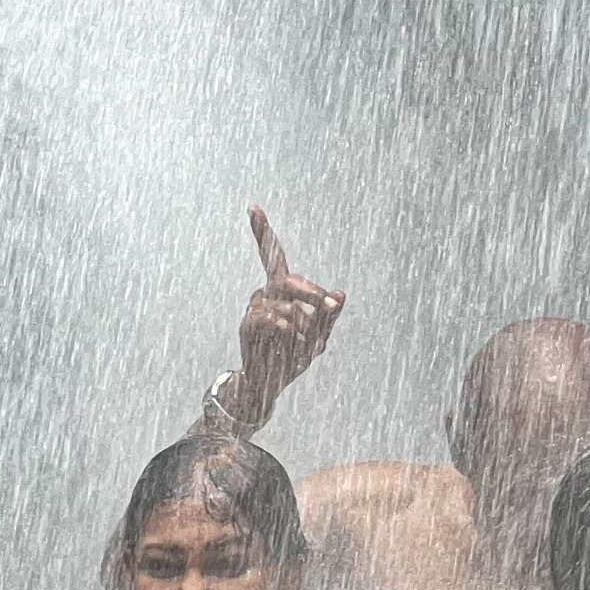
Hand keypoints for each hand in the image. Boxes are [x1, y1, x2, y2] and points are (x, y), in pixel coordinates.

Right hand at [223, 206, 343, 429]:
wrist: (269, 382)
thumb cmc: (295, 354)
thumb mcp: (320, 335)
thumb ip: (329, 315)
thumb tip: (341, 293)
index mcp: (280, 289)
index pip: (274, 256)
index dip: (262, 232)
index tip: (252, 207)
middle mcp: (264, 294)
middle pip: (289, 279)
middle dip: (314, 294)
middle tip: (332, 309)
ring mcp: (254, 308)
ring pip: (286, 305)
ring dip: (305, 325)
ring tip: (307, 344)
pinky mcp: (248, 325)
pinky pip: (273, 320)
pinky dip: (290, 332)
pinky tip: (294, 342)